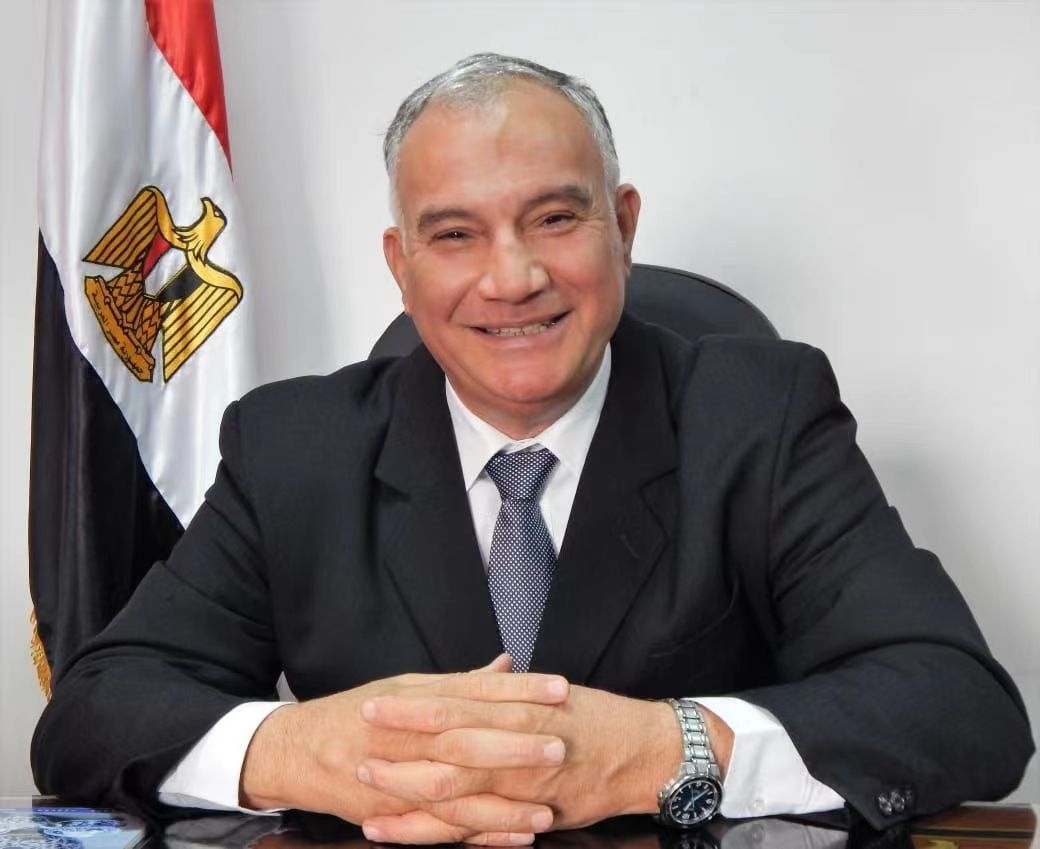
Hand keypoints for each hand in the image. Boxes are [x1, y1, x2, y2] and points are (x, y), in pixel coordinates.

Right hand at [241, 655, 569, 844]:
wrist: (293, 751)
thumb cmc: (355, 713)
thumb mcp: (404, 686)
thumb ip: (459, 681)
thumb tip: (507, 665)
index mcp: (413, 697)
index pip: (473, 690)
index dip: (518, 690)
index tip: (560, 689)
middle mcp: (406, 735)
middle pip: (467, 739)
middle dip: (515, 745)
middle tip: (561, 745)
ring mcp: (395, 777)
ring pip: (456, 792)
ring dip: (503, 803)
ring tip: (548, 808)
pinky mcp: (389, 813)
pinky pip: (439, 829)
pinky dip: (479, 835)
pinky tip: (515, 837)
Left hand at [356, 684, 733, 836]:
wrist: (647, 751)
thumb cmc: (599, 718)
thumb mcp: (551, 695)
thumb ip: (509, 693)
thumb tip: (480, 678)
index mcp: (518, 707)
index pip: (454, 704)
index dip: (412, 706)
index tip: (375, 702)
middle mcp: (517, 743)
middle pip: (445, 746)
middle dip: (397, 747)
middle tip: (354, 743)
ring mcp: (523, 783)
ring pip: (454, 791)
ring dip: (405, 792)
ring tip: (365, 793)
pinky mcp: (531, 813)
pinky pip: (477, 828)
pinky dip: (435, 833)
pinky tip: (403, 834)